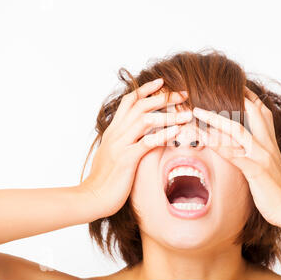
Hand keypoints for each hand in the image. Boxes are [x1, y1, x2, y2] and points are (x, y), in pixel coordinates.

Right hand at [80, 78, 191, 217]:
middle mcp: (116, 133)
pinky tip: (177, 132)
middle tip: (183, 94)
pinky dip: (164, 135)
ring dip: (169, 115)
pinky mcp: (126, 159)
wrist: (92, 197)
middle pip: (141, 105)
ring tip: (187, 114)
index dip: (145, 90)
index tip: (162, 82)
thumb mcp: (112, 153)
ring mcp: (121, 144)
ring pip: (146, 120)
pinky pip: (147, 143)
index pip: (129, 101)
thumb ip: (123, 141)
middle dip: (163, 97)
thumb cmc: (104, 178)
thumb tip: (136, 135)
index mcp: (114, 130)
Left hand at [192, 87, 280, 225]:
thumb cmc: (277, 191)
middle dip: (232, 97)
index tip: (235, 86)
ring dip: (215, 119)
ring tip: (197, 112)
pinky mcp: (256, 170)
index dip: (249, 97)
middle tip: (211, 88)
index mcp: (270, 143)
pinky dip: (217, 145)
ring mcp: (262, 156)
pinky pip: (233, 154)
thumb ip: (258, 153)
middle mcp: (267, 145)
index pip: (262, 112)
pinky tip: (203, 139)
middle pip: (252, 111)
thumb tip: (242, 147)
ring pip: (238, 129)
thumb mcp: (269, 167)